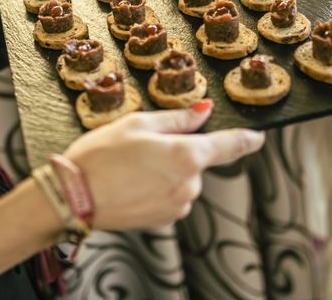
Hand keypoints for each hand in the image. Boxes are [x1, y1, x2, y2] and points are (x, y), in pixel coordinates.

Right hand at [64, 100, 264, 229]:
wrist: (73, 198)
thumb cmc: (101, 156)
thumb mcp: (138, 124)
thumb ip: (177, 119)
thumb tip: (204, 113)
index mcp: (187, 156)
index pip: (230, 146)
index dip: (247, 140)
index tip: (258, 137)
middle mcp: (189, 185)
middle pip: (196, 160)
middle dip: (178, 150)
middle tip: (142, 146)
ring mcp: (178, 205)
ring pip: (183, 179)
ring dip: (166, 170)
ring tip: (130, 166)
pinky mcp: (164, 219)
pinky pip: (171, 195)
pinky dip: (158, 187)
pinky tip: (131, 182)